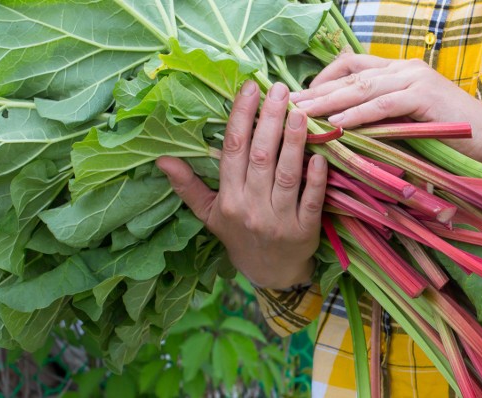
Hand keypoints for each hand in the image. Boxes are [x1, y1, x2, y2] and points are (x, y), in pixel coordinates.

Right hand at [156, 82, 327, 289]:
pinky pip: (312, 199)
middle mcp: (252, 208)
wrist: (271, 274)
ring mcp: (280, 220)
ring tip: (300, 111)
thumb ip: (188, 186)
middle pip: (260, 157)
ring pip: (287, 174)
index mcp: (228, 199)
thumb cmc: (240, 236)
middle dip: (270, 120)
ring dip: (293, 141)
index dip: (241, 117)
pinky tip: (319, 154)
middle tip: (280, 89)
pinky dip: (316, 177)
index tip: (250, 87)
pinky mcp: (305, 230)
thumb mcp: (210, 214)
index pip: (232, 150)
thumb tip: (161, 158)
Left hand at [289, 53, 481, 161]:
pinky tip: (336, 124)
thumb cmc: (455, 135)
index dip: (323, 79)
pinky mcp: (423, 97)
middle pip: (350, 76)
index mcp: (400, 70)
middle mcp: (405, 69)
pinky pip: (382, 106)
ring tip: (301, 115)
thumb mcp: (413, 122)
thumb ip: (384, 120)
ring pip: (361, 89)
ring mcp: (415, 79)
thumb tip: (349, 134)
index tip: (302, 98)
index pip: (352, 65)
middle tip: (287, 106)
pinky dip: (357, 115)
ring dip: (328, 103)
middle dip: (316, 92)